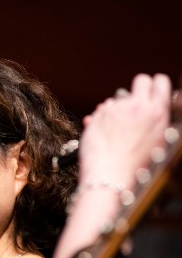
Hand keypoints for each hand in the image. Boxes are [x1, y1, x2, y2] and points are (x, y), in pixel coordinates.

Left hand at [78, 73, 171, 188]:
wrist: (110, 177)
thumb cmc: (133, 167)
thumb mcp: (157, 142)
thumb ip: (153, 120)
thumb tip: (149, 108)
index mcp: (157, 113)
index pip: (160, 82)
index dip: (156, 84)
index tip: (152, 89)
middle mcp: (137, 106)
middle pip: (141, 80)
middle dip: (137, 88)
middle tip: (134, 102)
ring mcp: (116, 109)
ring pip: (118, 99)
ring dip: (116, 109)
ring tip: (115, 131)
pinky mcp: (98, 115)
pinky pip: (101, 111)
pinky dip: (101, 119)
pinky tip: (102, 134)